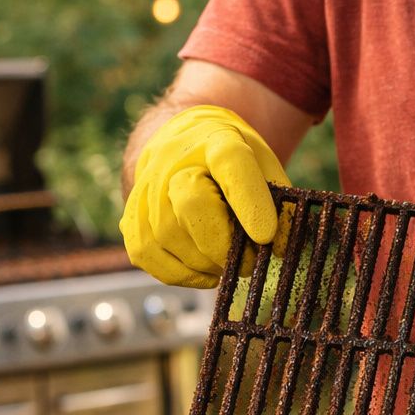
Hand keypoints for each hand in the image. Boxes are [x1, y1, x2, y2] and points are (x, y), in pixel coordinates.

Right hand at [119, 105, 288, 287]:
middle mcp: (173, 160)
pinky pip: (146, 254)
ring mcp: (147, 187)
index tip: (266, 237)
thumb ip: (278, 205)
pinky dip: (178, 274)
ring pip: (167, 237)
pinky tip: (203, 273)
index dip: (249, 202)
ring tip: (226, 265)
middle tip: (247, 262)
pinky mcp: (131, 216)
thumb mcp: (263, 167)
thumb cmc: (232, 163)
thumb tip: (282, 247)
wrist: (184, 143)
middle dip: (222, 246)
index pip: (231, 164)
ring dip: (203, 264)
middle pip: (191, 205)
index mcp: (217, 140)